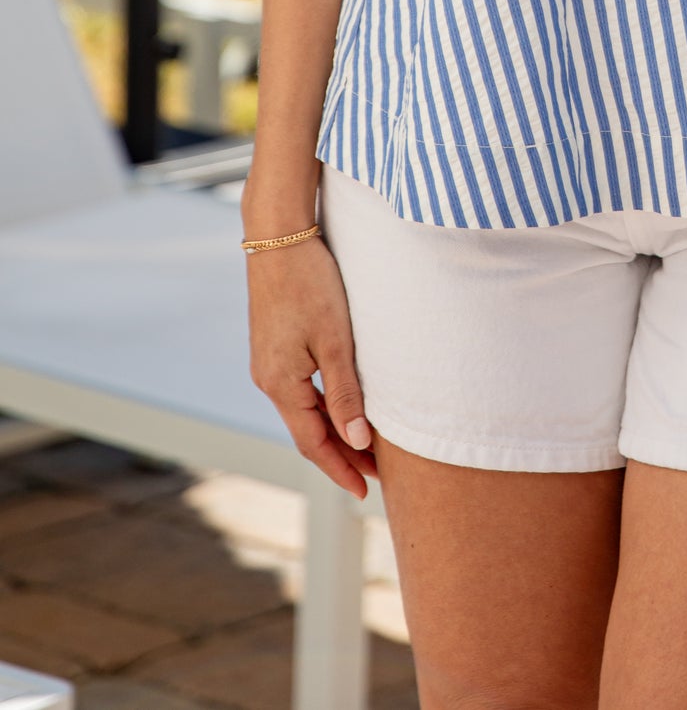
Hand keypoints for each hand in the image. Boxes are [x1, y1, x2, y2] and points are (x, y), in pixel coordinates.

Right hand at [246, 237, 376, 496]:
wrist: (278, 236)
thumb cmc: (310, 283)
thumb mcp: (334, 340)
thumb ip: (345, 393)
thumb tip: (359, 441)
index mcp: (280, 385)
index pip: (313, 443)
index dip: (341, 468)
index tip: (366, 491)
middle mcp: (268, 379)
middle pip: (308, 431)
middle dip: (341, 454)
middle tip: (377, 473)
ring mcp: (268, 362)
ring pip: (304, 411)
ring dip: (333, 429)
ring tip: (367, 444)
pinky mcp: (273, 345)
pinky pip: (299, 390)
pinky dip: (323, 406)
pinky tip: (342, 404)